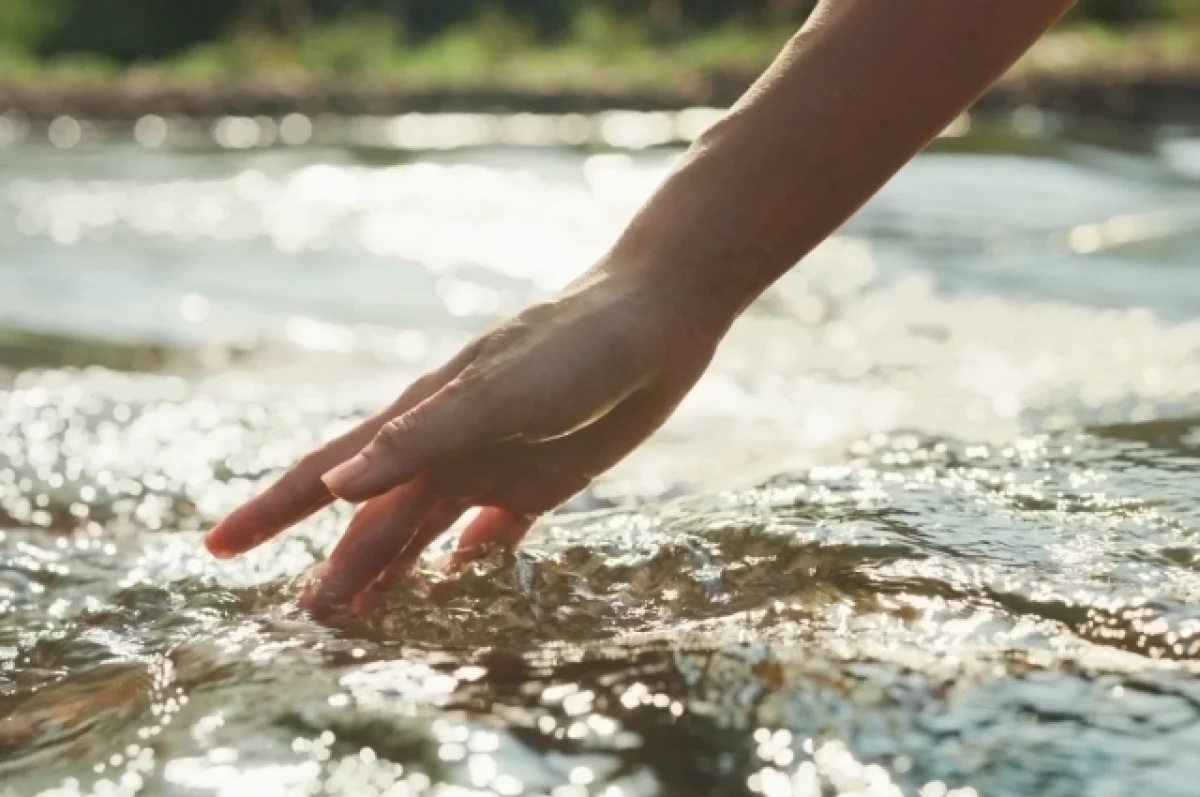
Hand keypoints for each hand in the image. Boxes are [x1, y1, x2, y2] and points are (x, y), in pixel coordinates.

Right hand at [203, 268, 727, 618]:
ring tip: (363, 619)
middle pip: (374, 522)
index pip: (327, 476)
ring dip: (392, 574)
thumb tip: (335, 490)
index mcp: (419, 424)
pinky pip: (491, 532)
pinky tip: (457, 578)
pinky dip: (469, 558)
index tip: (218, 549)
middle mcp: (445, 449)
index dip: (272, 512)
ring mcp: (490, 464)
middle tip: (306, 626)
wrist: (653, 322)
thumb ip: (419, 439)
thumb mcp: (496, 393)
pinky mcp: (540, 479)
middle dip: (338, 570)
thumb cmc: (572, 349)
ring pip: (425, 533)